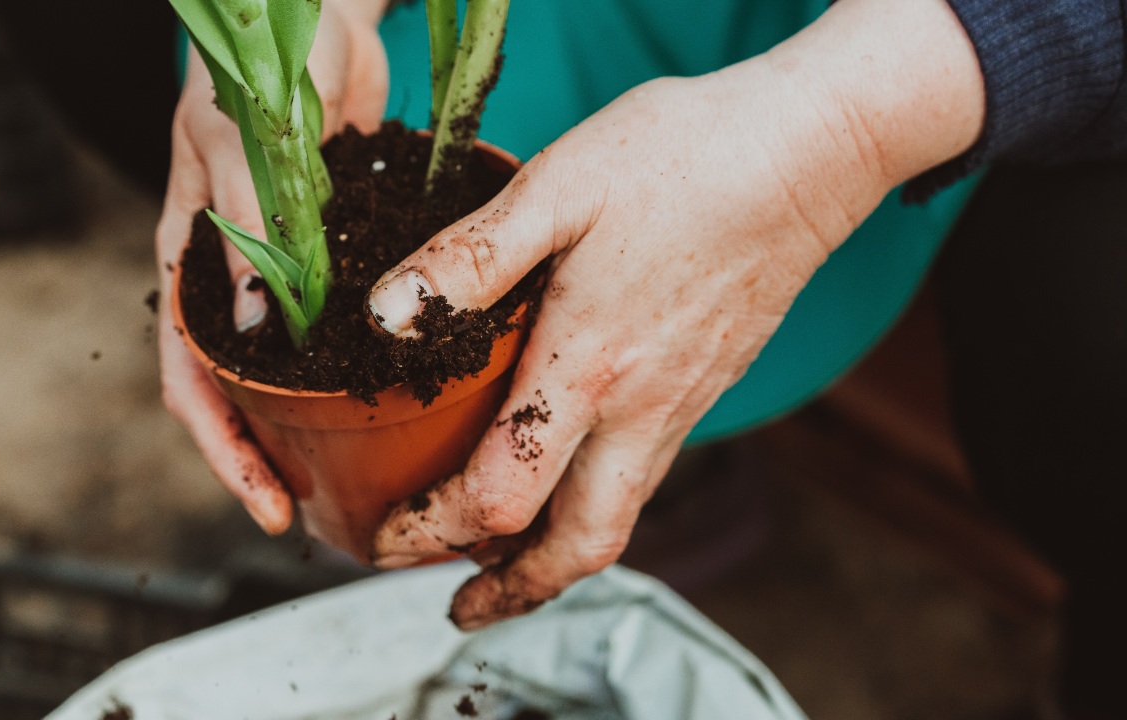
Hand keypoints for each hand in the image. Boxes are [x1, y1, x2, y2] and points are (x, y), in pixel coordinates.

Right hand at [156, 0, 388, 533]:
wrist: (312, 12)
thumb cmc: (258, 62)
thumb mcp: (244, 143)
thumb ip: (250, 230)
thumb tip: (257, 331)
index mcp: (189, 261)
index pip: (189, 380)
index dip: (223, 451)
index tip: (266, 505)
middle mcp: (233, 277)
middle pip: (241, 391)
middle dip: (271, 455)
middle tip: (321, 508)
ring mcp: (284, 268)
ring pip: (292, 367)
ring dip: (315, 420)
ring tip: (364, 470)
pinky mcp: (333, 250)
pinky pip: (339, 322)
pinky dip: (357, 361)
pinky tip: (400, 390)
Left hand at [368, 0, 984, 627]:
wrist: (806, 151)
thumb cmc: (682, 159)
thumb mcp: (557, 189)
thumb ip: (469, 260)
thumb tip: (384, 318)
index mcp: (589, 367)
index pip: (501, 497)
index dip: (431, 532)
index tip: (385, 539)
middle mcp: (640, 409)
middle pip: (578, 547)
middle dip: (511, 592)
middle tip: (459, 609)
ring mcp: (681, 406)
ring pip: (616, 521)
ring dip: (552, 559)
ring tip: (500, 563)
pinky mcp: (703, 388)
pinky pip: (644, 477)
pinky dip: (593, 506)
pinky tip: (567, 474)